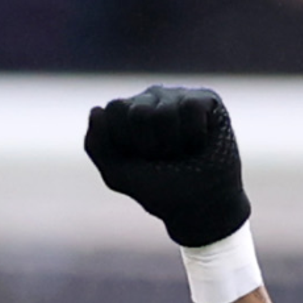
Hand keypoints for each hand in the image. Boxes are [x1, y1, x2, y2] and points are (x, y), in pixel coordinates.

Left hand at [85, 86, 249, 247]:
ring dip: (172, 143)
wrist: (199, 206)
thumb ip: (96, 145)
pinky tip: (199, 142)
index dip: (126, 141)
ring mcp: (178, 96)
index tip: (138, 158)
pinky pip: (191, 108)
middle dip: (149, 145)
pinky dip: (194, 135)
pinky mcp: (206, 99)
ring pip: (164, 112)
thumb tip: (96, 110)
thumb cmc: (157, 188)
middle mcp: (150, 98)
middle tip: (162, 157)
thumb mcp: (118, 174)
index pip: (115, 109)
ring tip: (180, 151)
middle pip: (138, 112)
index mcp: (125, 113)